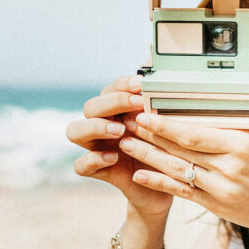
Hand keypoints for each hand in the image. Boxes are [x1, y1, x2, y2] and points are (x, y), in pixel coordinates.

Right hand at [65, 75, 172, 218]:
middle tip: (137, 104)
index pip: (111, 90)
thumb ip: (163, 100)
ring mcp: (97, 147)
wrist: (173, 184)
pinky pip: (81, 165)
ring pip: (75, 131)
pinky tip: (113, 158)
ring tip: (120, 131)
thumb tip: (156, 64)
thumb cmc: (170, 148)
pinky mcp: (98, 171)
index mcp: (119, 111)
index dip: (122, 85)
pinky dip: (93, 159)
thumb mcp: (170, 125)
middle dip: (112, 103)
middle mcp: (103, 125)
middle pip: (90, 107)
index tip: (141, 84)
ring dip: (95, 127)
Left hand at [122, 67, 248, 232]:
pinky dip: (158, 183)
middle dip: (150, 135)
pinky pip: (181, 192)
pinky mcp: (215, 205)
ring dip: (148, 157)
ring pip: (175, 170)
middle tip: (127, 120)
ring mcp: (219, 188)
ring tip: (125, 143)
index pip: (195, 132)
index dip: (167, 123)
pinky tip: (139, 175)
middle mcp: (227, 167)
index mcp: (243, 145)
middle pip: (179, 149)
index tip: (147, 111)